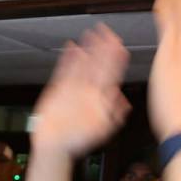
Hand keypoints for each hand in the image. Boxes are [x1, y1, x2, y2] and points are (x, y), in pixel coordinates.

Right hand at [29, 24, 129, 155]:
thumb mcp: (102, 129)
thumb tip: (124, 100)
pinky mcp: (59, 89)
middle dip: (103, 48)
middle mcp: (89, 91)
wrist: (56, 147)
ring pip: (83, 64)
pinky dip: (68, 58)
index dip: (117, 59)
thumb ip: (114, 114)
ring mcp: (74, 89)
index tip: (120, 45)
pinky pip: (64, 70)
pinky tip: (71, 46)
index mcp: (101, 99)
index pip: (112, 74)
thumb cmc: (78, 142)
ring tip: (91, 34)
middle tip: (107, 32)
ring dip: (87, 49)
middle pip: (98, 65)